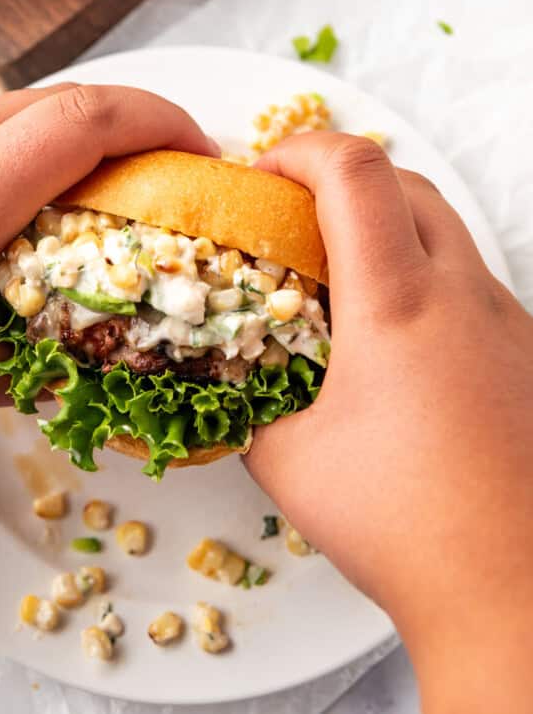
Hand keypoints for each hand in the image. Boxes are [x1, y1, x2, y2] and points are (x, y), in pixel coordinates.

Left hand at [0, 83, 215, 412]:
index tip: (205, 157)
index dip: (160, 124)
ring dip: (97, 135)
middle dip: (143, 123)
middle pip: (69, 98)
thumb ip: (37, 368)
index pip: (86, 120)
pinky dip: (52, 151)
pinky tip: (53, 207)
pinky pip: (0, 130)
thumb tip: (101, 374)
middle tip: (181, 177)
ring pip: (35, 108)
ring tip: (130, 193)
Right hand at [244, 133, 532, 712]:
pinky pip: (468, 278)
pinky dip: (422, 272)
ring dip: (386, 224)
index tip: (264, 172)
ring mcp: (505, 320)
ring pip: (443, 226)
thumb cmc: (404, 526)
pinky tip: (395, 334)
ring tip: (340, 272)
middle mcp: (462, 295)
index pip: (355, 172)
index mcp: (397, 304)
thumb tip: (235, 381)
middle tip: (294, 216)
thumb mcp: (288, 459)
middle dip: (340, 177)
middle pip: (404, 180)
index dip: (301, 149)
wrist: (511, 589)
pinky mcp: (523, 350)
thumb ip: (251, 401)